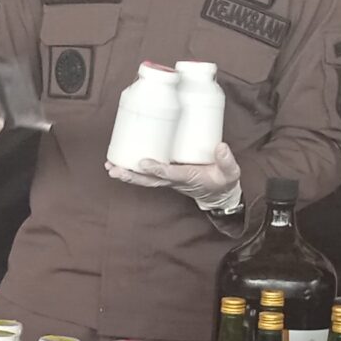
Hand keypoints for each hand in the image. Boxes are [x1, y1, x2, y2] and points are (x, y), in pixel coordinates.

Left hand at [112, 143, 243, 213]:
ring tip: (110, 167)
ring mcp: (168, 179)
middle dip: (131, 175)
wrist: (218, 194)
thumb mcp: (230, 173)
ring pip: (144, 179)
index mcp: (188, 178)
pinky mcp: (166, 175)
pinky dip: (132, 171)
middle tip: (114, 169)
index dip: (156, 168)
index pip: (169, 173)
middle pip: (148, 180)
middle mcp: (174, 180)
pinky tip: (119, 162)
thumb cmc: (222, 181)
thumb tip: (221, 146)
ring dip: (126, 174)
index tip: (143, 162)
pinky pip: (146, 175)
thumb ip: (227, 161)